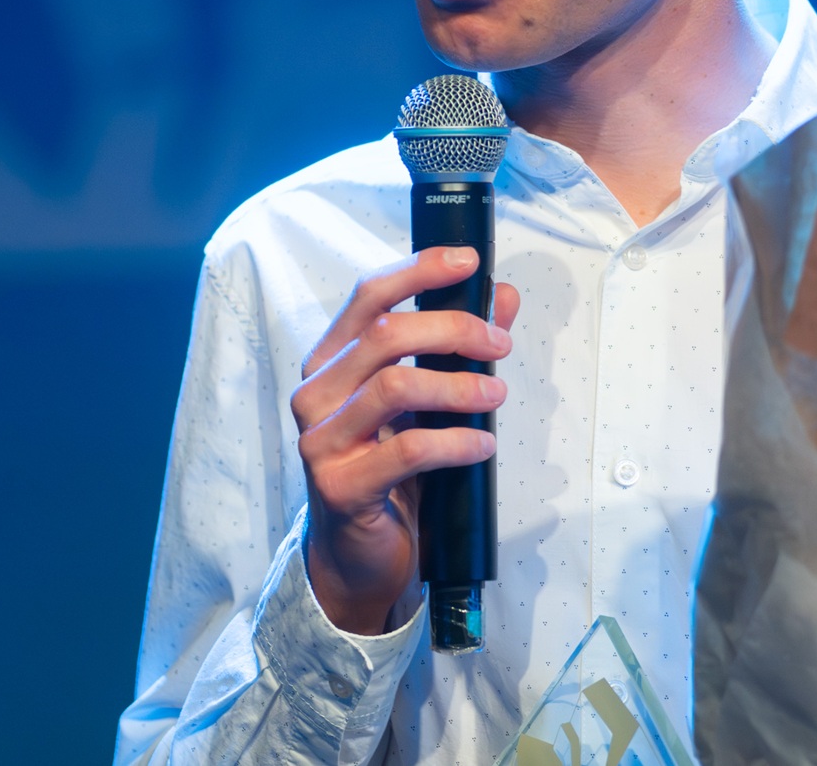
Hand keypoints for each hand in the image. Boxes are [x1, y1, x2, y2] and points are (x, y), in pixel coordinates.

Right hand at [292, 247, 518, 635]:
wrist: (360, 555)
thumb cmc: (390, 469)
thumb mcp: (424, 402)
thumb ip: (455, 347)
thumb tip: (502, 297)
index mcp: (330, 361)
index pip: (367, 296)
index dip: (418, 270)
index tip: (468, 261)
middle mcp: (314, 393)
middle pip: (384, 335)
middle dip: (453, 329)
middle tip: (500, 344)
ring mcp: (320, 441)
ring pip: (394, 387)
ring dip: (459, 385)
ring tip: (497, 393)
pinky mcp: (340, 487)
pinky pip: (406, 451)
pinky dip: (456, 442)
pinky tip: (484, 444)